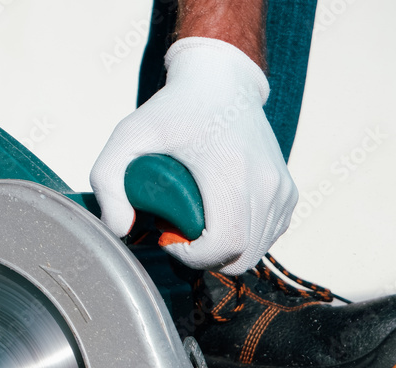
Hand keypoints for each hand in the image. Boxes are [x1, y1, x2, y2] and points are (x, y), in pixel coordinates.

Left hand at [89, 37, 297, 274]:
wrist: (221, 81)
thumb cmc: (172, 109)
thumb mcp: (128, 136)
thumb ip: (108, 181)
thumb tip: (120, 229)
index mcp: (231, 172)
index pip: (225, 244)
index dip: (193, 257)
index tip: (168, 238)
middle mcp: (265, 183)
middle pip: (241, 257)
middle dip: (204, 259)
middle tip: (177, 234)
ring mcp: (281, 189)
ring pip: (255, 252)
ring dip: (222, 252)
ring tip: (194, 224)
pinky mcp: (287, 192)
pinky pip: (266, 238)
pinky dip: (242, 241)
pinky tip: (216, 219)